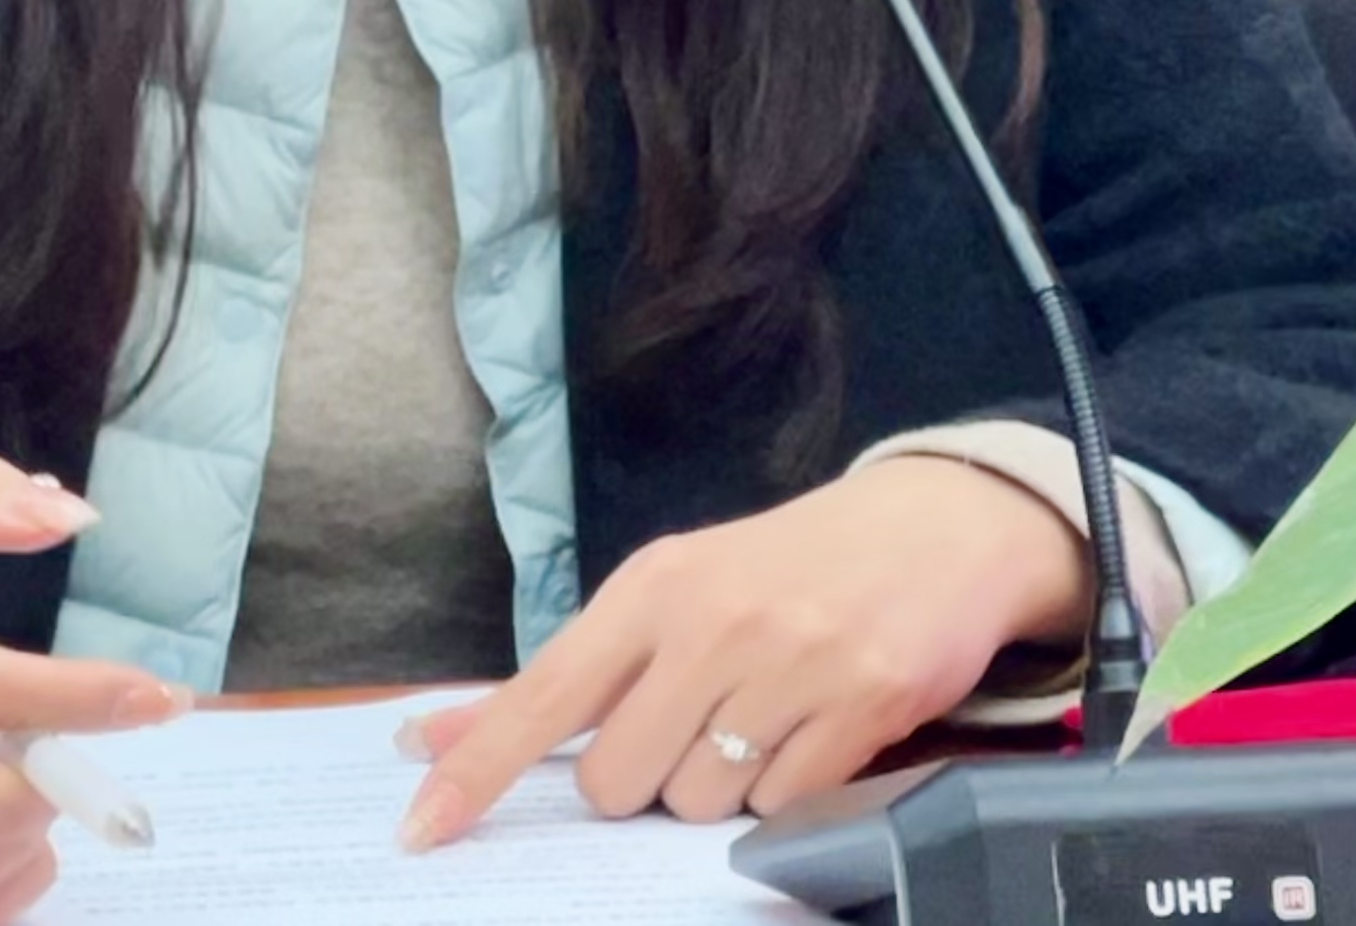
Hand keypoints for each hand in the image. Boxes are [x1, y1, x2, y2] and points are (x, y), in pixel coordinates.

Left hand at [398, 455, 1091, 848]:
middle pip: (618, 780)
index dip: (477, 771)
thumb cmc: (784, 568)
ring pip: (698, 804)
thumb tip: (439, 738)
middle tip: (691, 727)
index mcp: (653, 586)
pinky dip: (784, 793)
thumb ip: (569, 674)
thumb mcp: (674, 590)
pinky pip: (781, 809)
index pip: (542, 694)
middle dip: (641, 780)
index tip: (420, 827)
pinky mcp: (863, 706)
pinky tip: (808, 732)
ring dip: (716, 790)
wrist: (935, 529)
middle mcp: (714, 622)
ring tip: (759, 721)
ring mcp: (791, 665)